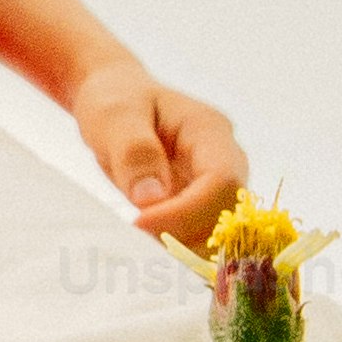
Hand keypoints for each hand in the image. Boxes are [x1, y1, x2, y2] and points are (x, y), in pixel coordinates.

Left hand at [65, 59, 243, 241]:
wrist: (116, 97)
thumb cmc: (115, 99)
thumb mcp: (113, 117)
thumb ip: (134, 152)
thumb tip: (151, 200)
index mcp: (209, 129)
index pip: (222, 180)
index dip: (187, 210)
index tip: (139, 222)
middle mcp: (225, 157)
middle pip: (228, 209)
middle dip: (186, 231)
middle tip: (137, 235)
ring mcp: (216, 182)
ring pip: (220, 228)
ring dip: (184, 243)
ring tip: (139, 237)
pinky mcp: (201, 201)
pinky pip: (203, 232)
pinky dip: (180, 245)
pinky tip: (149, 242)